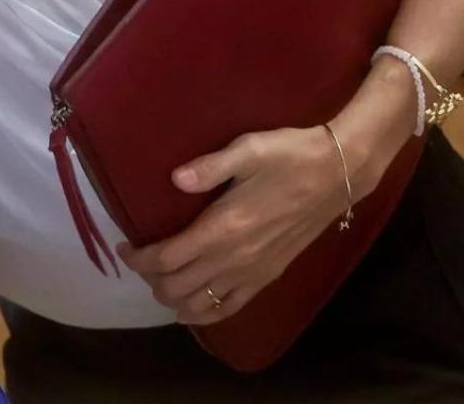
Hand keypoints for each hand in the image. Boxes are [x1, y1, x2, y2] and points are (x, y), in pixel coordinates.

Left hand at [116, 125, 355, 325]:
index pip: (166, 259)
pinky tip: (191, 309)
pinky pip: (231, 308)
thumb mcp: (248, 150)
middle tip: (139, 261)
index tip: (124, 247)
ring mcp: (253, 271)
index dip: (138, 259)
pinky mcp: (269, 276)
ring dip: (173, 299)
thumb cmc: (289, 155)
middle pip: (177, 287)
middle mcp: (235, 258)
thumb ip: (209, 167)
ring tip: (160, 280)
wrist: (338, 173)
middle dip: (150, 279)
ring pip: (201, 304)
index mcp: (223, 228)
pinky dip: (205, 314)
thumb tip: (174, 179)